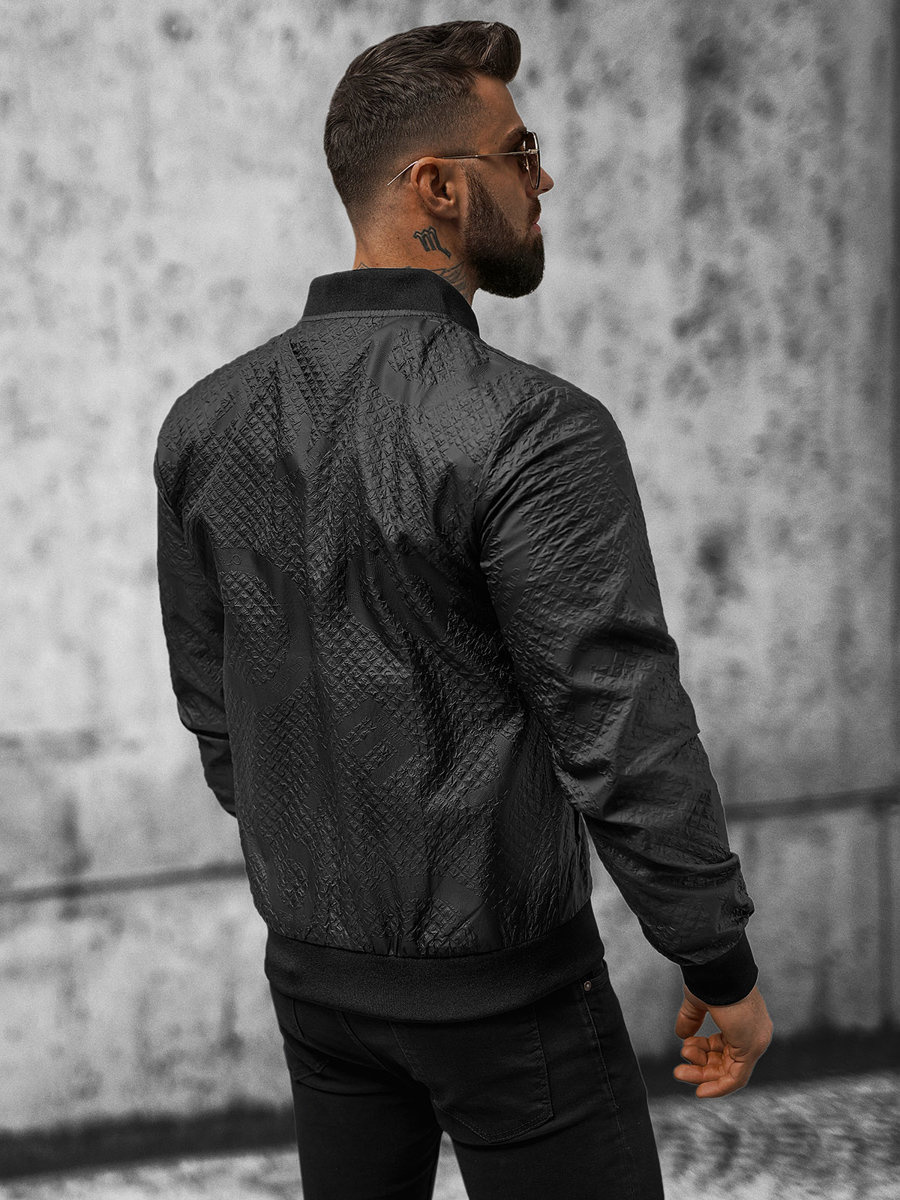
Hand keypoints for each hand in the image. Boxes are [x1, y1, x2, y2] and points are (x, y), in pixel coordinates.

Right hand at [673, 982, 772, 1098]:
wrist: (719, 970)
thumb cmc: (711, 979)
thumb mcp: (698, 1002)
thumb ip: (691, 1018)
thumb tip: (682, 1036)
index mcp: (744, 1019)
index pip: (724, 1044)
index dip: (703, 1051)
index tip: (685, 1052)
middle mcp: (754, 1032)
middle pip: (726, 1060)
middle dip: (700, 1067)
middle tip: (678, 1071)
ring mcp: (755, 1041)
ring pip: (728, 1071)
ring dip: (703, 1076)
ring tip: (680, 1072)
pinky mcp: (751, 1048)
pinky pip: (736, 1078)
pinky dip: (719, 1087)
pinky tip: (701, 1091)